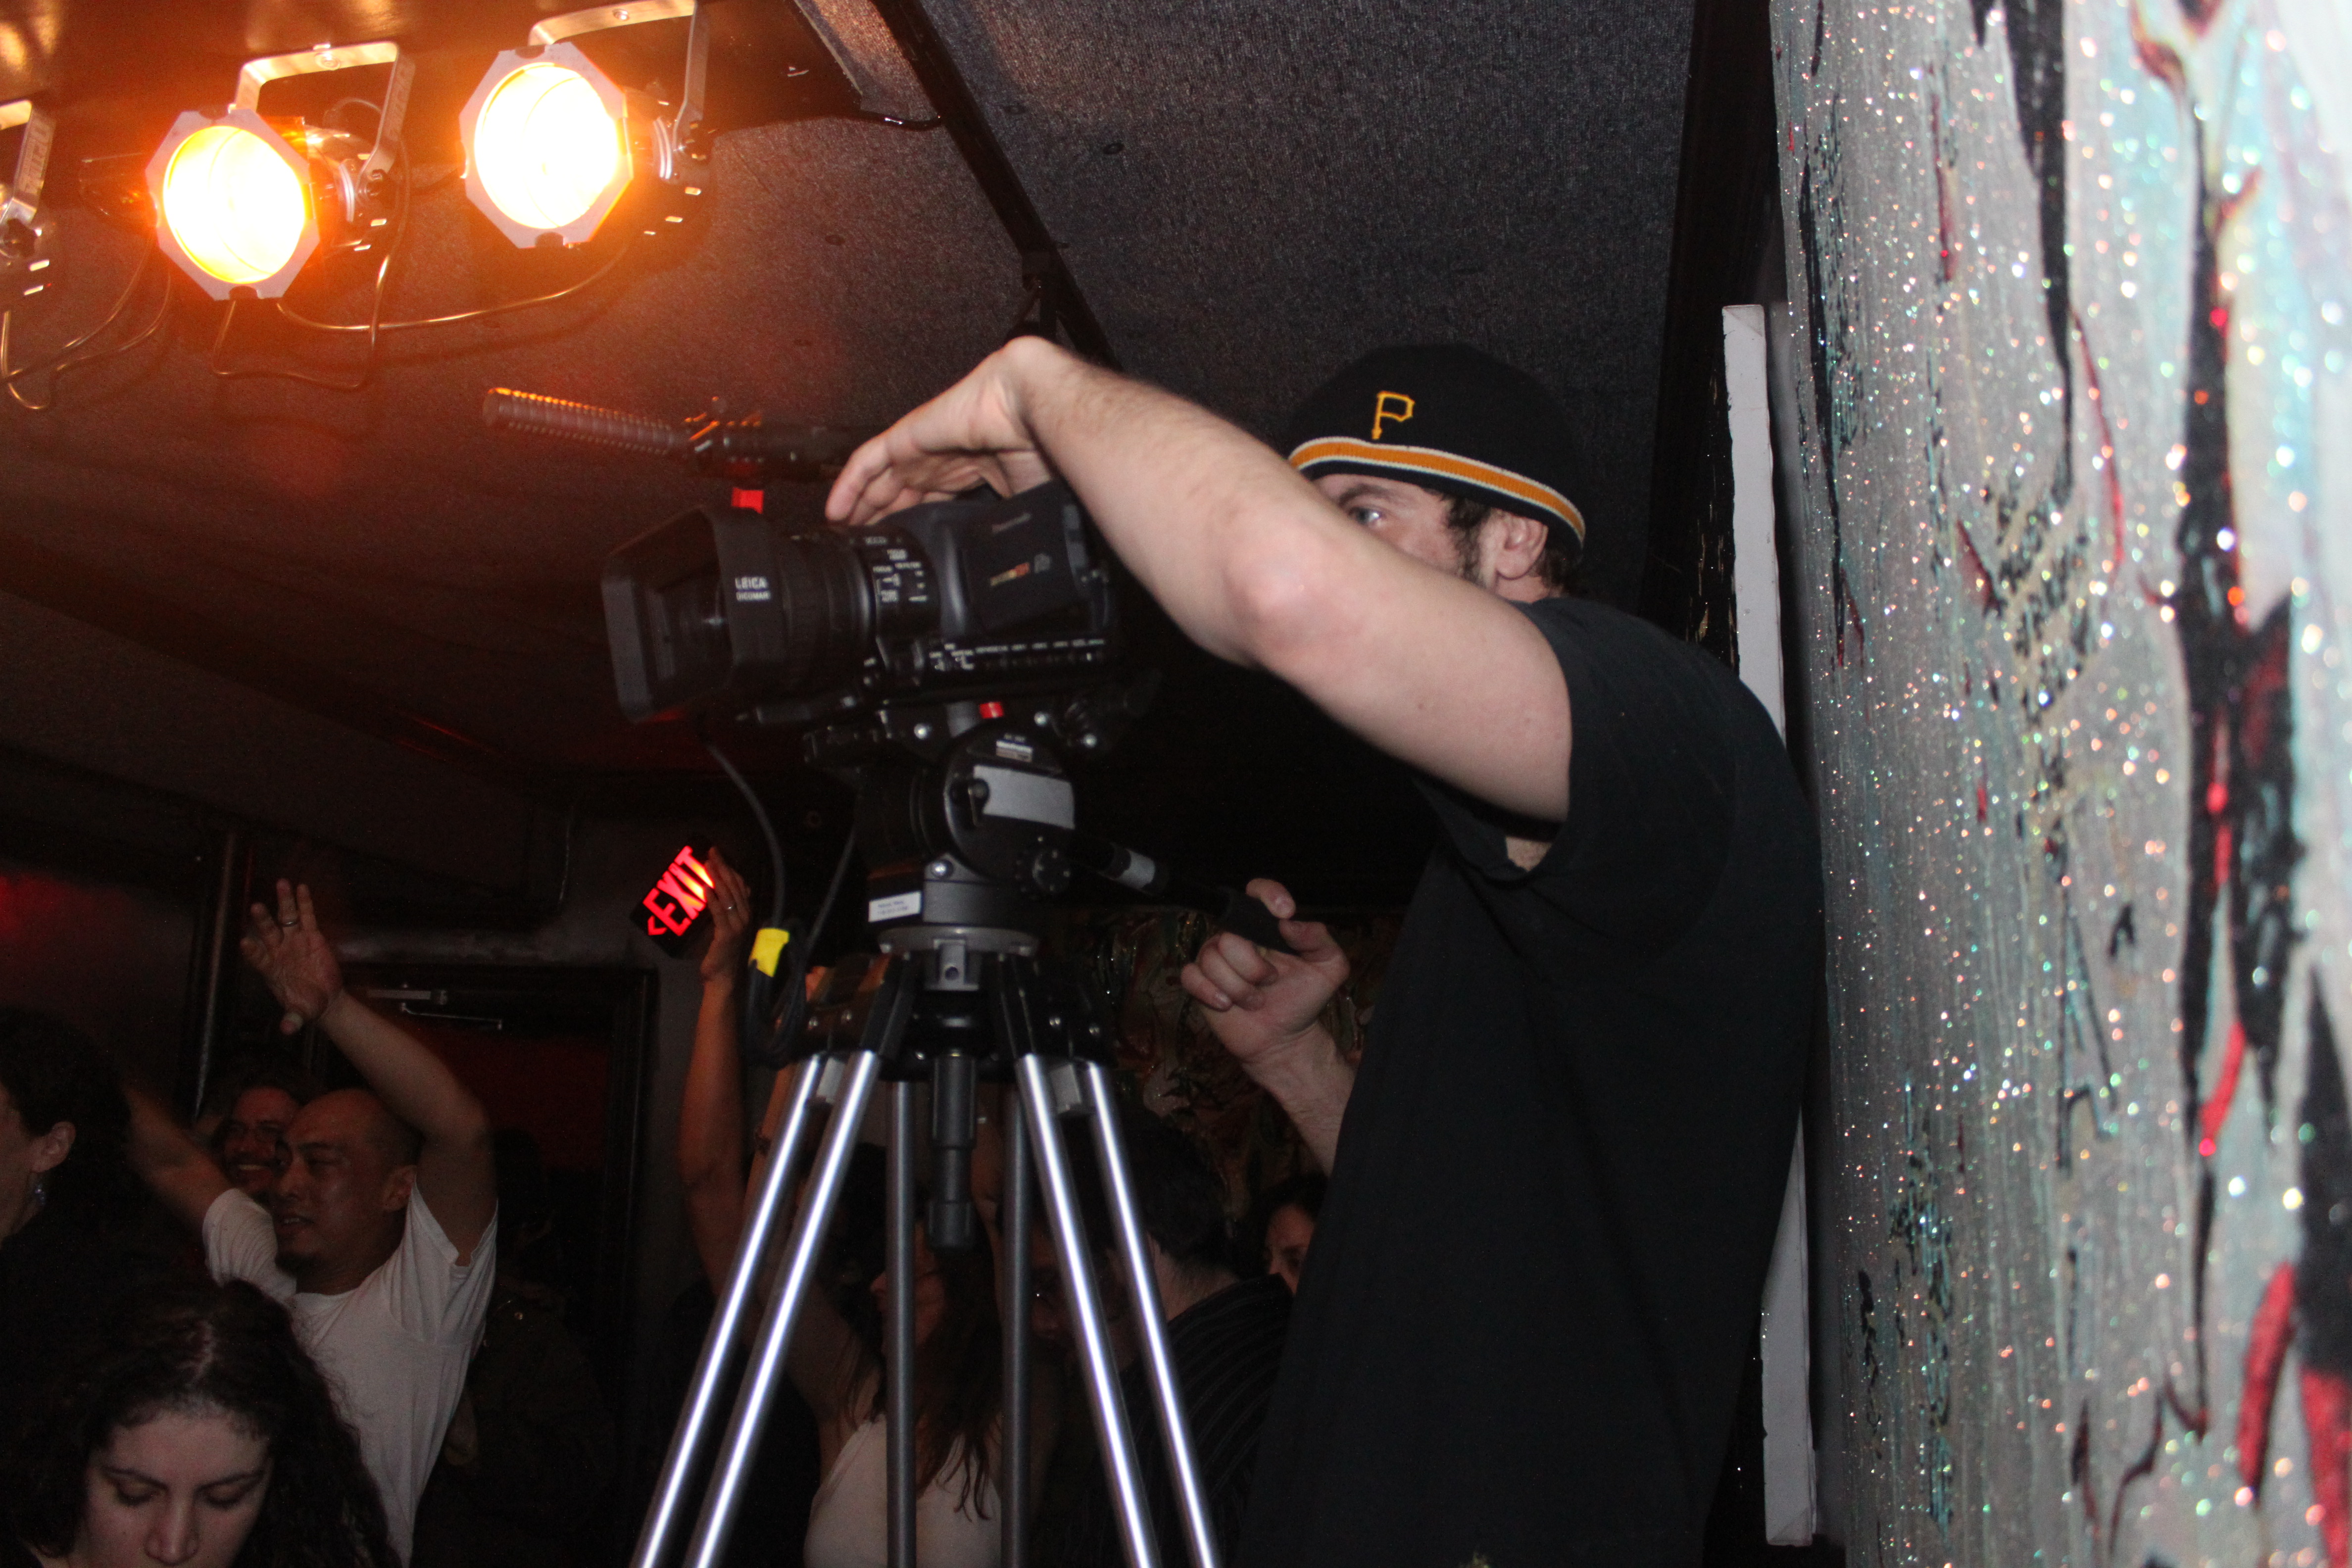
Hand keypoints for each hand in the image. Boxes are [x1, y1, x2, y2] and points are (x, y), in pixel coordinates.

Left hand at [240, 880, 342, 1035]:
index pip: (258, 957)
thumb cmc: (307, 1005)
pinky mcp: (312, 935)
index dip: (252, 951)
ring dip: (284, 902)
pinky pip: (307, 916)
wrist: (324, 999)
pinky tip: (301, 888)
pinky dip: (304, 902)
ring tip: (281, 884)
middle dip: (263, 921)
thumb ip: (292, 1019)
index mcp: (271, 969)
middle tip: (256, 908)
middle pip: (269, 932)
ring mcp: (295, 941)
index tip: (244, 942)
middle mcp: (279, 951)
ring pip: (287, 918)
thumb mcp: (299, 1014)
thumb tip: (287, 1030)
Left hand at [699, 848, 755, 983]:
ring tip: (708, 863)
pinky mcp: (727, 934)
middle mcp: (745, 917)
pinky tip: (705, 888)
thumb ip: (724, 911)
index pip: (740, 886)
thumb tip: (717, 892)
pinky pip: (719, 912)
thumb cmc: (722, 955)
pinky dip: (712, 899)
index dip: (729, 869)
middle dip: (723, 867)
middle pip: (734, 887)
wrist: (723, 978)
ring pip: (728, 896)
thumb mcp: (724, 928)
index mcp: (745, 914)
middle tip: (712, 852)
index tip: (718, 855)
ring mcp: (738, 925)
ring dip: (717, 878)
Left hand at [825, 339, 1062, 525]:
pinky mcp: (906, 436)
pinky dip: (848, 485)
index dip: (912, 522)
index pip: (930, 499)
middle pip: (900, 493)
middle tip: (866, 545)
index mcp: (969, 470)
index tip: (902, 548)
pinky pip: (866, 461)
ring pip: (879, 479)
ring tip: (844, 531)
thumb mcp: (1021, 499)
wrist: (1035, 411)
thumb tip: (1004, 558)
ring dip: (860, 506)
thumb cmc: (1041, 446)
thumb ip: (1004, 524)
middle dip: (881, 519)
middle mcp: (941, 457)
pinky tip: (835, 510)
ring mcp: (922, 447)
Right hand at [1180, 880, 1349, 1074]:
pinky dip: (1210, 992)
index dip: (1268, 894)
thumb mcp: (1329, 968)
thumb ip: (1319, 939)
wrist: (1285, 1038)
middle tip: (1270, 982)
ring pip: (1212, 959)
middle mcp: (1239, 938)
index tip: (1284, 913)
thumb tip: (1289, 924)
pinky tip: (1227, 1005)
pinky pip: (1191, 975)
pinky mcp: (1200, 982)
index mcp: (1267, 927)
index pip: (1258, 892)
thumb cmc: (1304, 999)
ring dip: (1239, 988)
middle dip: (1254, 968)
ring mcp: (1217, 959)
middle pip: (1231, 937)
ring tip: (1255, 1000)